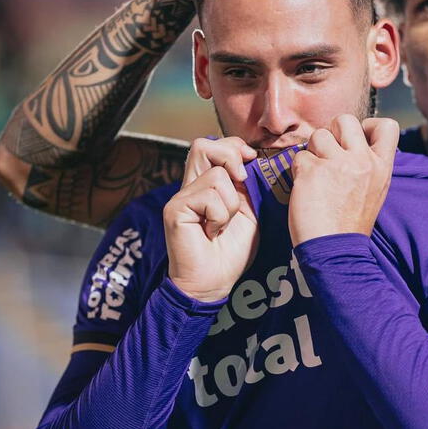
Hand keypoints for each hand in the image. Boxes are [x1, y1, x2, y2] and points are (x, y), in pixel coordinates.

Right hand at [163, 139, 258, 301]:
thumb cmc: (231, 251)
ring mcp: (180, 197)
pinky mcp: (175, 209)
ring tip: (223, 224)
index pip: (212, 145)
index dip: (234, 146)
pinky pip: (208, 197)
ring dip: (231, 202)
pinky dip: (221, 216)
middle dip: (231, 157)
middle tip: (242, 182)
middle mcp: (190, 186)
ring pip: (215, 174)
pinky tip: (212, 233)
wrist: (214, 283)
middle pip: (202, 145)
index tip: (251, 160)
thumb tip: (252, 159)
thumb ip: (247, 186)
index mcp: (206, 184)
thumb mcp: (249, 212)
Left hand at [288, 115, 399, 246]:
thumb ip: (367, 165)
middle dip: (332, 133)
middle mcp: (362, 161)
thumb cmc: (350, 224)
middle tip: (327, 156)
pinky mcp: (312, 171)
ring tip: (315, 176)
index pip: (387, 125)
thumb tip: (352, 144)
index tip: (357, 139)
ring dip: (312, 152)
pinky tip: (305, 188)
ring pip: (318, 135)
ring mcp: (337, 164)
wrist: (335, 251)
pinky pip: (298, 156)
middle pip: (344, 119)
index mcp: (381, 167)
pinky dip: (298, 170)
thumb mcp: (375, 191)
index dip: (367, 125)